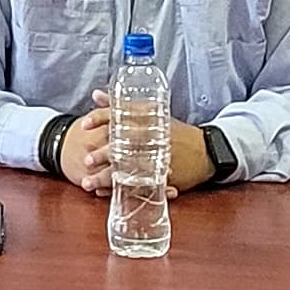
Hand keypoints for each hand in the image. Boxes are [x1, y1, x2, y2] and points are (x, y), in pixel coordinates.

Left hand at [55, 98, 212, 195]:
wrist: (205, 151)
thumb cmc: (176, 131)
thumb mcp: (152, 113)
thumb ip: (121, 105)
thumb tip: (96, 94)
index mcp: (148, 122)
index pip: (121, 115)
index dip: (100, 118)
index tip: (84, 124)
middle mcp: (151, 140)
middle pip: (123, 146)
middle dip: (103, 154)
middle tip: (86, 160)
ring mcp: (155, 161)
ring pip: (126, 170)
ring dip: (106, 178)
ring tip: (89, 184)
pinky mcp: (161, 179)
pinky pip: (137, 187)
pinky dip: (121, 191)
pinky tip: (107, 194)